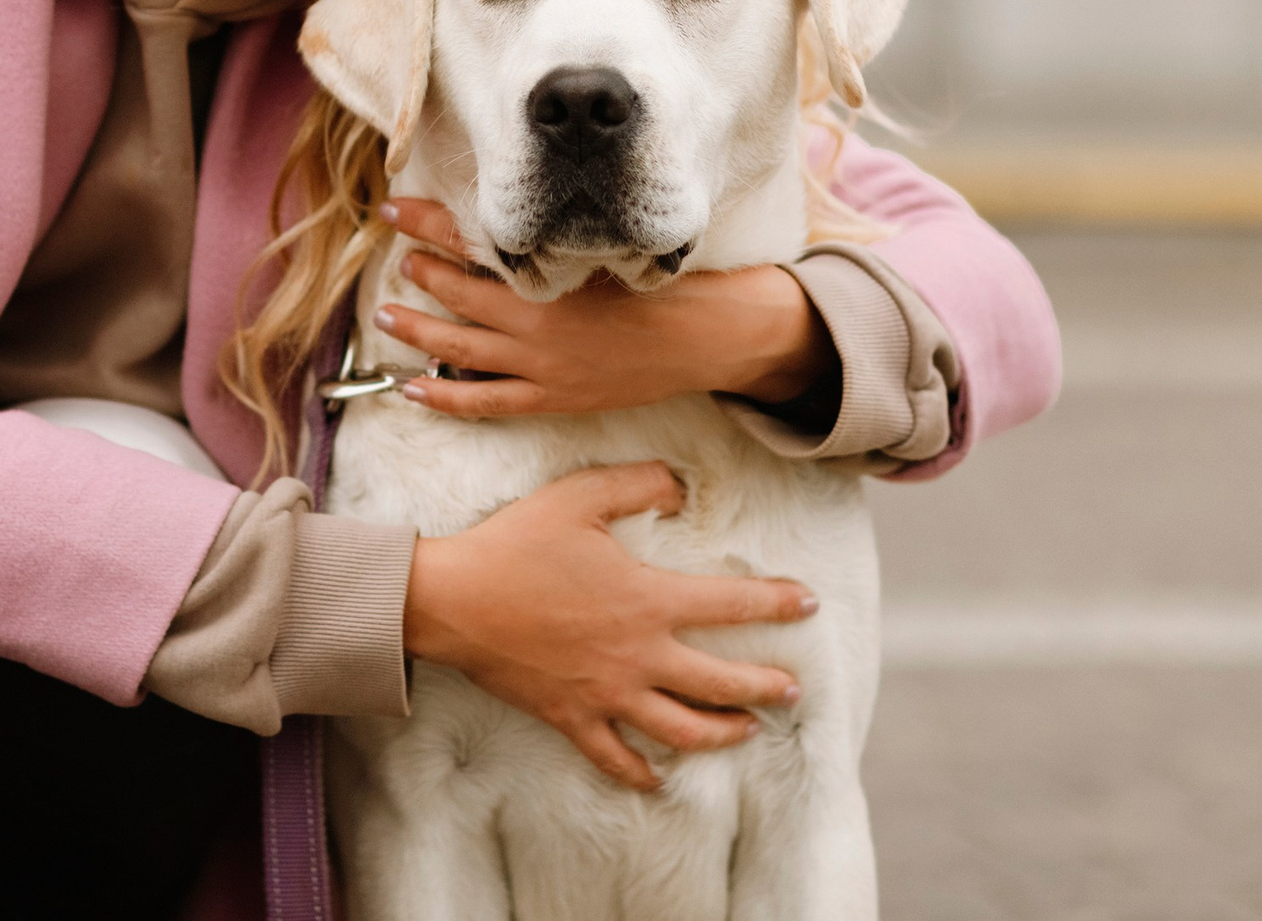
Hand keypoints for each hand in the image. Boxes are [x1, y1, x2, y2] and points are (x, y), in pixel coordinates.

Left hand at [375, 198, 833, 418]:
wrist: (706, 338)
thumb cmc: (662, 283)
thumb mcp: (608, 247)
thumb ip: (559, 237)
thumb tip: (512, 211)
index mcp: (552, 274)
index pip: (474, 241)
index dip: (428, 224)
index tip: (393, 208)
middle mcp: (538, 321)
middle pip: (460, 293)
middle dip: (420, 271)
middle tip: (393, 255)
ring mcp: (542, 366)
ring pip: (461, 349)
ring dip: (419, 330)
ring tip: (386, 313)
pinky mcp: (552, 398)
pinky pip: (486, 403)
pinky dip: (445, 399)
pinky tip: (411, 389)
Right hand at [402, 462, 815, 789]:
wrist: (453, 600)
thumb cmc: (515, 544)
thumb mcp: (578, 495)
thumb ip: (637, 483)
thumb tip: (681, 485)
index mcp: (647, 601)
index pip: (731, 605)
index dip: (776, 602)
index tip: (807, 602)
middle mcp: (638, 655)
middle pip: (721, 684)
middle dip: (765, 687)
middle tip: (793, 689)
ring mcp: (607, 693)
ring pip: (681, 730)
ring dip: (722, 733)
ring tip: (746, 730)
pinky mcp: (572, 717)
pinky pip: (615, 758)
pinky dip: (641, 773)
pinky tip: (658, 778)